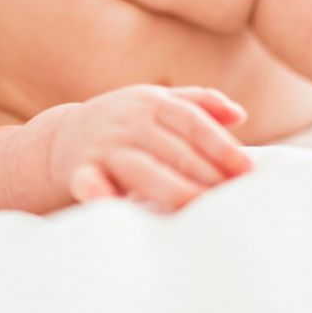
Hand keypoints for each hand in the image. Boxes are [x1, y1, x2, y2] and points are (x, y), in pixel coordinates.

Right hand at [49, 85, 253, 210]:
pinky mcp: (81, 170)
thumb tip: (239, 115)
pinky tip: (112, 204)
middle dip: (207, 176)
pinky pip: (91, 183)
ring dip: (174, 191)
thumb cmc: (123, 123)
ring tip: (201, 210)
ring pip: (145, 171)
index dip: (223, 148)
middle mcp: (129, 121)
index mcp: (152, 102)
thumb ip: (199, 103)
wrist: (63, 138)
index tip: (248, 171)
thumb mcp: (156, 103)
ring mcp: (105, 146)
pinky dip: (99, 192)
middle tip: (233, 200)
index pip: (195, 125)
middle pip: (176, 152)